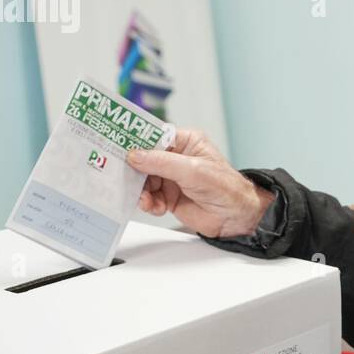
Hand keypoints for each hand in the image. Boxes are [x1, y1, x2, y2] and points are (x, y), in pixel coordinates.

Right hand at [127, 128, 273, 238]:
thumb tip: (135, 155)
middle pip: (144, 160)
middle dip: (135, 171)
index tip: (118, 145)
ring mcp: (171, 178)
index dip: (136, 141)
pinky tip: (156, 207)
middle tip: (124, 178)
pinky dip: (148, 203)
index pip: (154, 136)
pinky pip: (149, 197)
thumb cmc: (226, 188)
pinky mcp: (168, 196)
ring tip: (147, 200)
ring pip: (143, 181)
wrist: (236, 217)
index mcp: (185, 142)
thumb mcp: (193, 170)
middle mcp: (176, 158)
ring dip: (141, 191)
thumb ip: (162, 163)